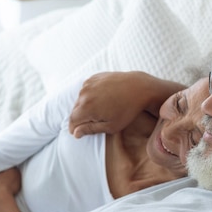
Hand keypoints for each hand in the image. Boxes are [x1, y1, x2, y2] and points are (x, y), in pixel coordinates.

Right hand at [68, 72, 184, 137]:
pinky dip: (89, 96)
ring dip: (85, 106)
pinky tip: (101, 100)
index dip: (74, 129)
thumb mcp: (110, 126)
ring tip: (99, 111)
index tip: (78, 133)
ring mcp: (88, 84)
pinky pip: (86, 90)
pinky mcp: (93, 78)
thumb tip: (75, 133)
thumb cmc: (127, 110)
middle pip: (75, 110)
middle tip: (91, 123)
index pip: (72, 121)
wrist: (139, 88)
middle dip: (80, 118)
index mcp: (87, 107)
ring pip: (80, 100)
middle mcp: (84, 94)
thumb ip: (90, 130)